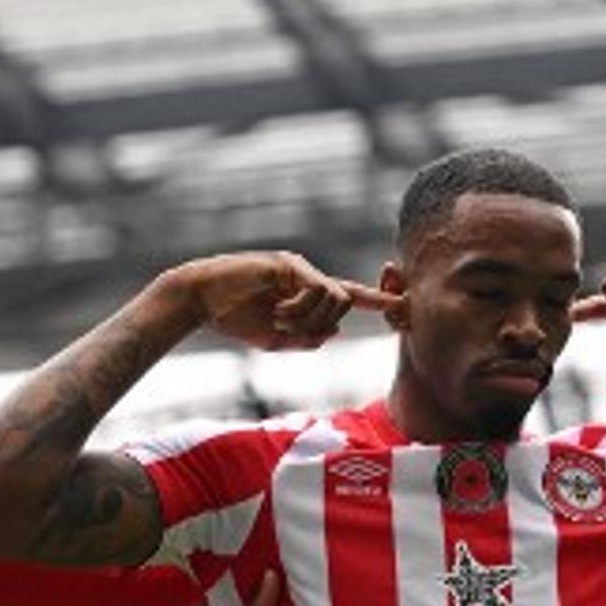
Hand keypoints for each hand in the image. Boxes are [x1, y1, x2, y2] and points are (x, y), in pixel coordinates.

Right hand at [171, 252, 398, 351]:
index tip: (402, 304)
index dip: (375, 300)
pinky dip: (300, 310)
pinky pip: (316, 291)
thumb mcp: (276, 340)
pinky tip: (277, 313)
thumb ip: (306, 339)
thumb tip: (334, 332)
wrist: (202, 300)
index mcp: (305, 295)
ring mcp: (299, 269)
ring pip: (335, 299)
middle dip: (321, 325)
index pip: (348, 296)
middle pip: (344, 303)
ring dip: (309, 320)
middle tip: (286, 330)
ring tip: (278, 321)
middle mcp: (307, 278)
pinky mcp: (289, 265)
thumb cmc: (235, 320)